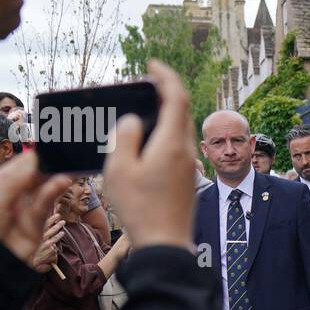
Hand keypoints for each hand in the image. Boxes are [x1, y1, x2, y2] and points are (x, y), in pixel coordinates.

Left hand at [0, 151, 70, 261]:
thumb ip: (17, 176)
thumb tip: (37, 155)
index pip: (19, 166)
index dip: (35, 155)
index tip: (51, 144)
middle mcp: (12, 196)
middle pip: (35, 176)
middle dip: (49, 165)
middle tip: (66, 151)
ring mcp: (25, 211)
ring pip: (43, 189)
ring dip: (56, 176)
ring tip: (70, 164)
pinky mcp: (37, 225)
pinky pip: (46, 205)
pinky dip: (54, 191)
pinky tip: (62, 180)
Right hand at [103, 61, 195, 249]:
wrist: (165, 245)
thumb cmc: (140, 209)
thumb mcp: (120, 169)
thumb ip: (124, 136)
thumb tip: (132, 120)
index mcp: (172, 143)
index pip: (177, 97)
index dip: (166, 76)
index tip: (153, 64)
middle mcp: (186, 151)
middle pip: (182, 111)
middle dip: (165, 92)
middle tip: (145, 85)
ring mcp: (189, 166)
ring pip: (181, 129)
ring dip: (166, 114)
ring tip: (143, 110)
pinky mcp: (187, 180)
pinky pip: (178, 146)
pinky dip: (165, 133)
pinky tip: (148, 141)